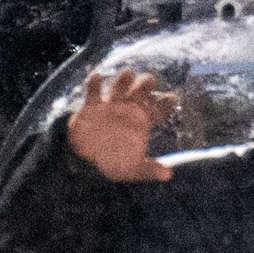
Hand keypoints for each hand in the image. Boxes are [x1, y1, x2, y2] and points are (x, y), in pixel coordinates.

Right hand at [68, 69, 174, 183]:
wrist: (83, 164)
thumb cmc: (112, 163)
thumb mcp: (132, 170)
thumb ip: (149, 170)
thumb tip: (168, 175)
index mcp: (143, 120)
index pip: (160, 105)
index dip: (167, 100)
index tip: (170, 98)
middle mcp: (130, 108)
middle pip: (143, 87)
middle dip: (146, 82)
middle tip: (147, 85)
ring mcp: (111, 104)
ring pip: (121, 82)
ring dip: (124, 78)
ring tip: (127, 77)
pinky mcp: (91, 106)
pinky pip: (93, 89)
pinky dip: (94, 82)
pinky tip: (97, 77)